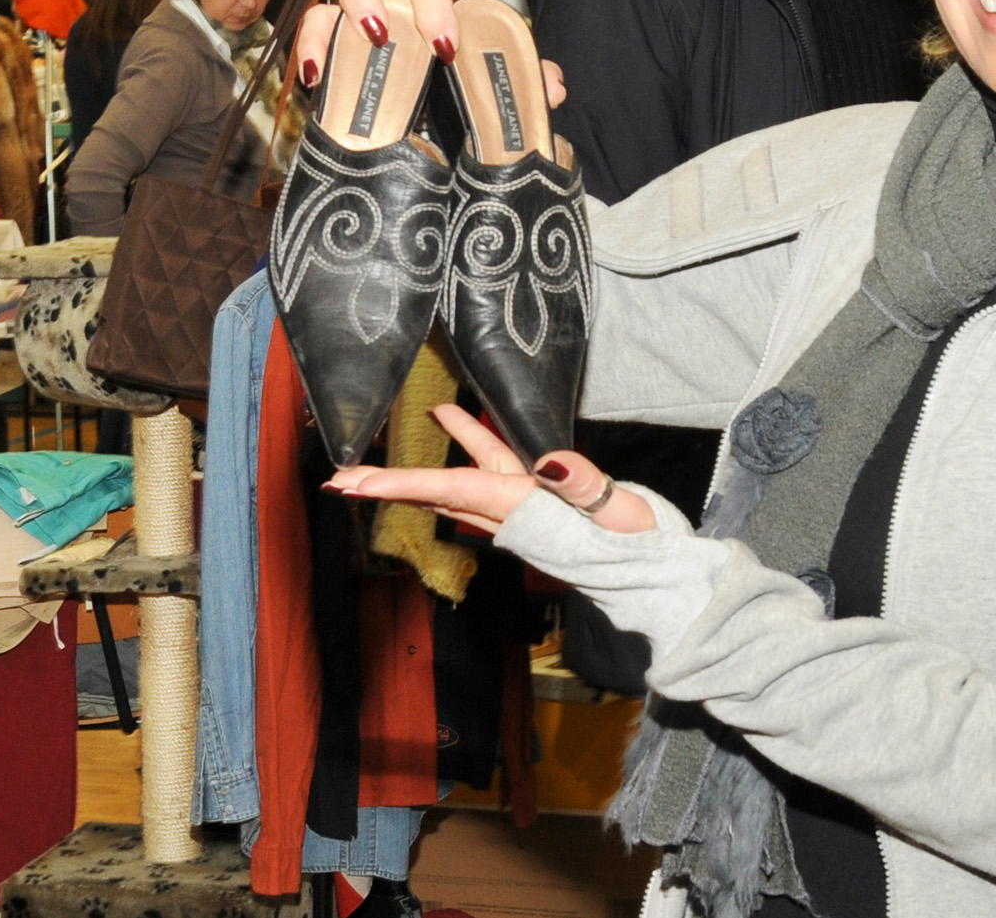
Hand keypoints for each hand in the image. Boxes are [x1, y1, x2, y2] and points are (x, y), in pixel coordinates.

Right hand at [295, 0, 565, 108]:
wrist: (439, 53)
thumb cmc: (467, 47)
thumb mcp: (493, 56)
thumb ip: (525, 68)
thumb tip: (553, 88)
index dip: (438, 13)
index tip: (446, 48)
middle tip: (384, 35)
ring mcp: (363, 6)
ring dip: (337, 15)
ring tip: (336, 51)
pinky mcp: (336, 31)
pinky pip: (315, 26)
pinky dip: (310, 44)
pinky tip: (314, 77)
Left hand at [326, 403, 655, 535]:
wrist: (656, 572)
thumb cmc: (639, 544)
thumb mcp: (619, 512)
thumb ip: (584, 486)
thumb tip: (548, 463)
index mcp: (520, 509)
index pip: (447, 490)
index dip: (398, 485)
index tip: (353, 485)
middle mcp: (510, 510)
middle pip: (437, 491)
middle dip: (389, 486)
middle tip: (339, 480)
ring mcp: (522, 507)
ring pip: (461, 475)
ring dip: (425, 457)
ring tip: (390, 426)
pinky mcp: (539, 501)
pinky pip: (490, 468)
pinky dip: (467, 444)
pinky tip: (453, 422)